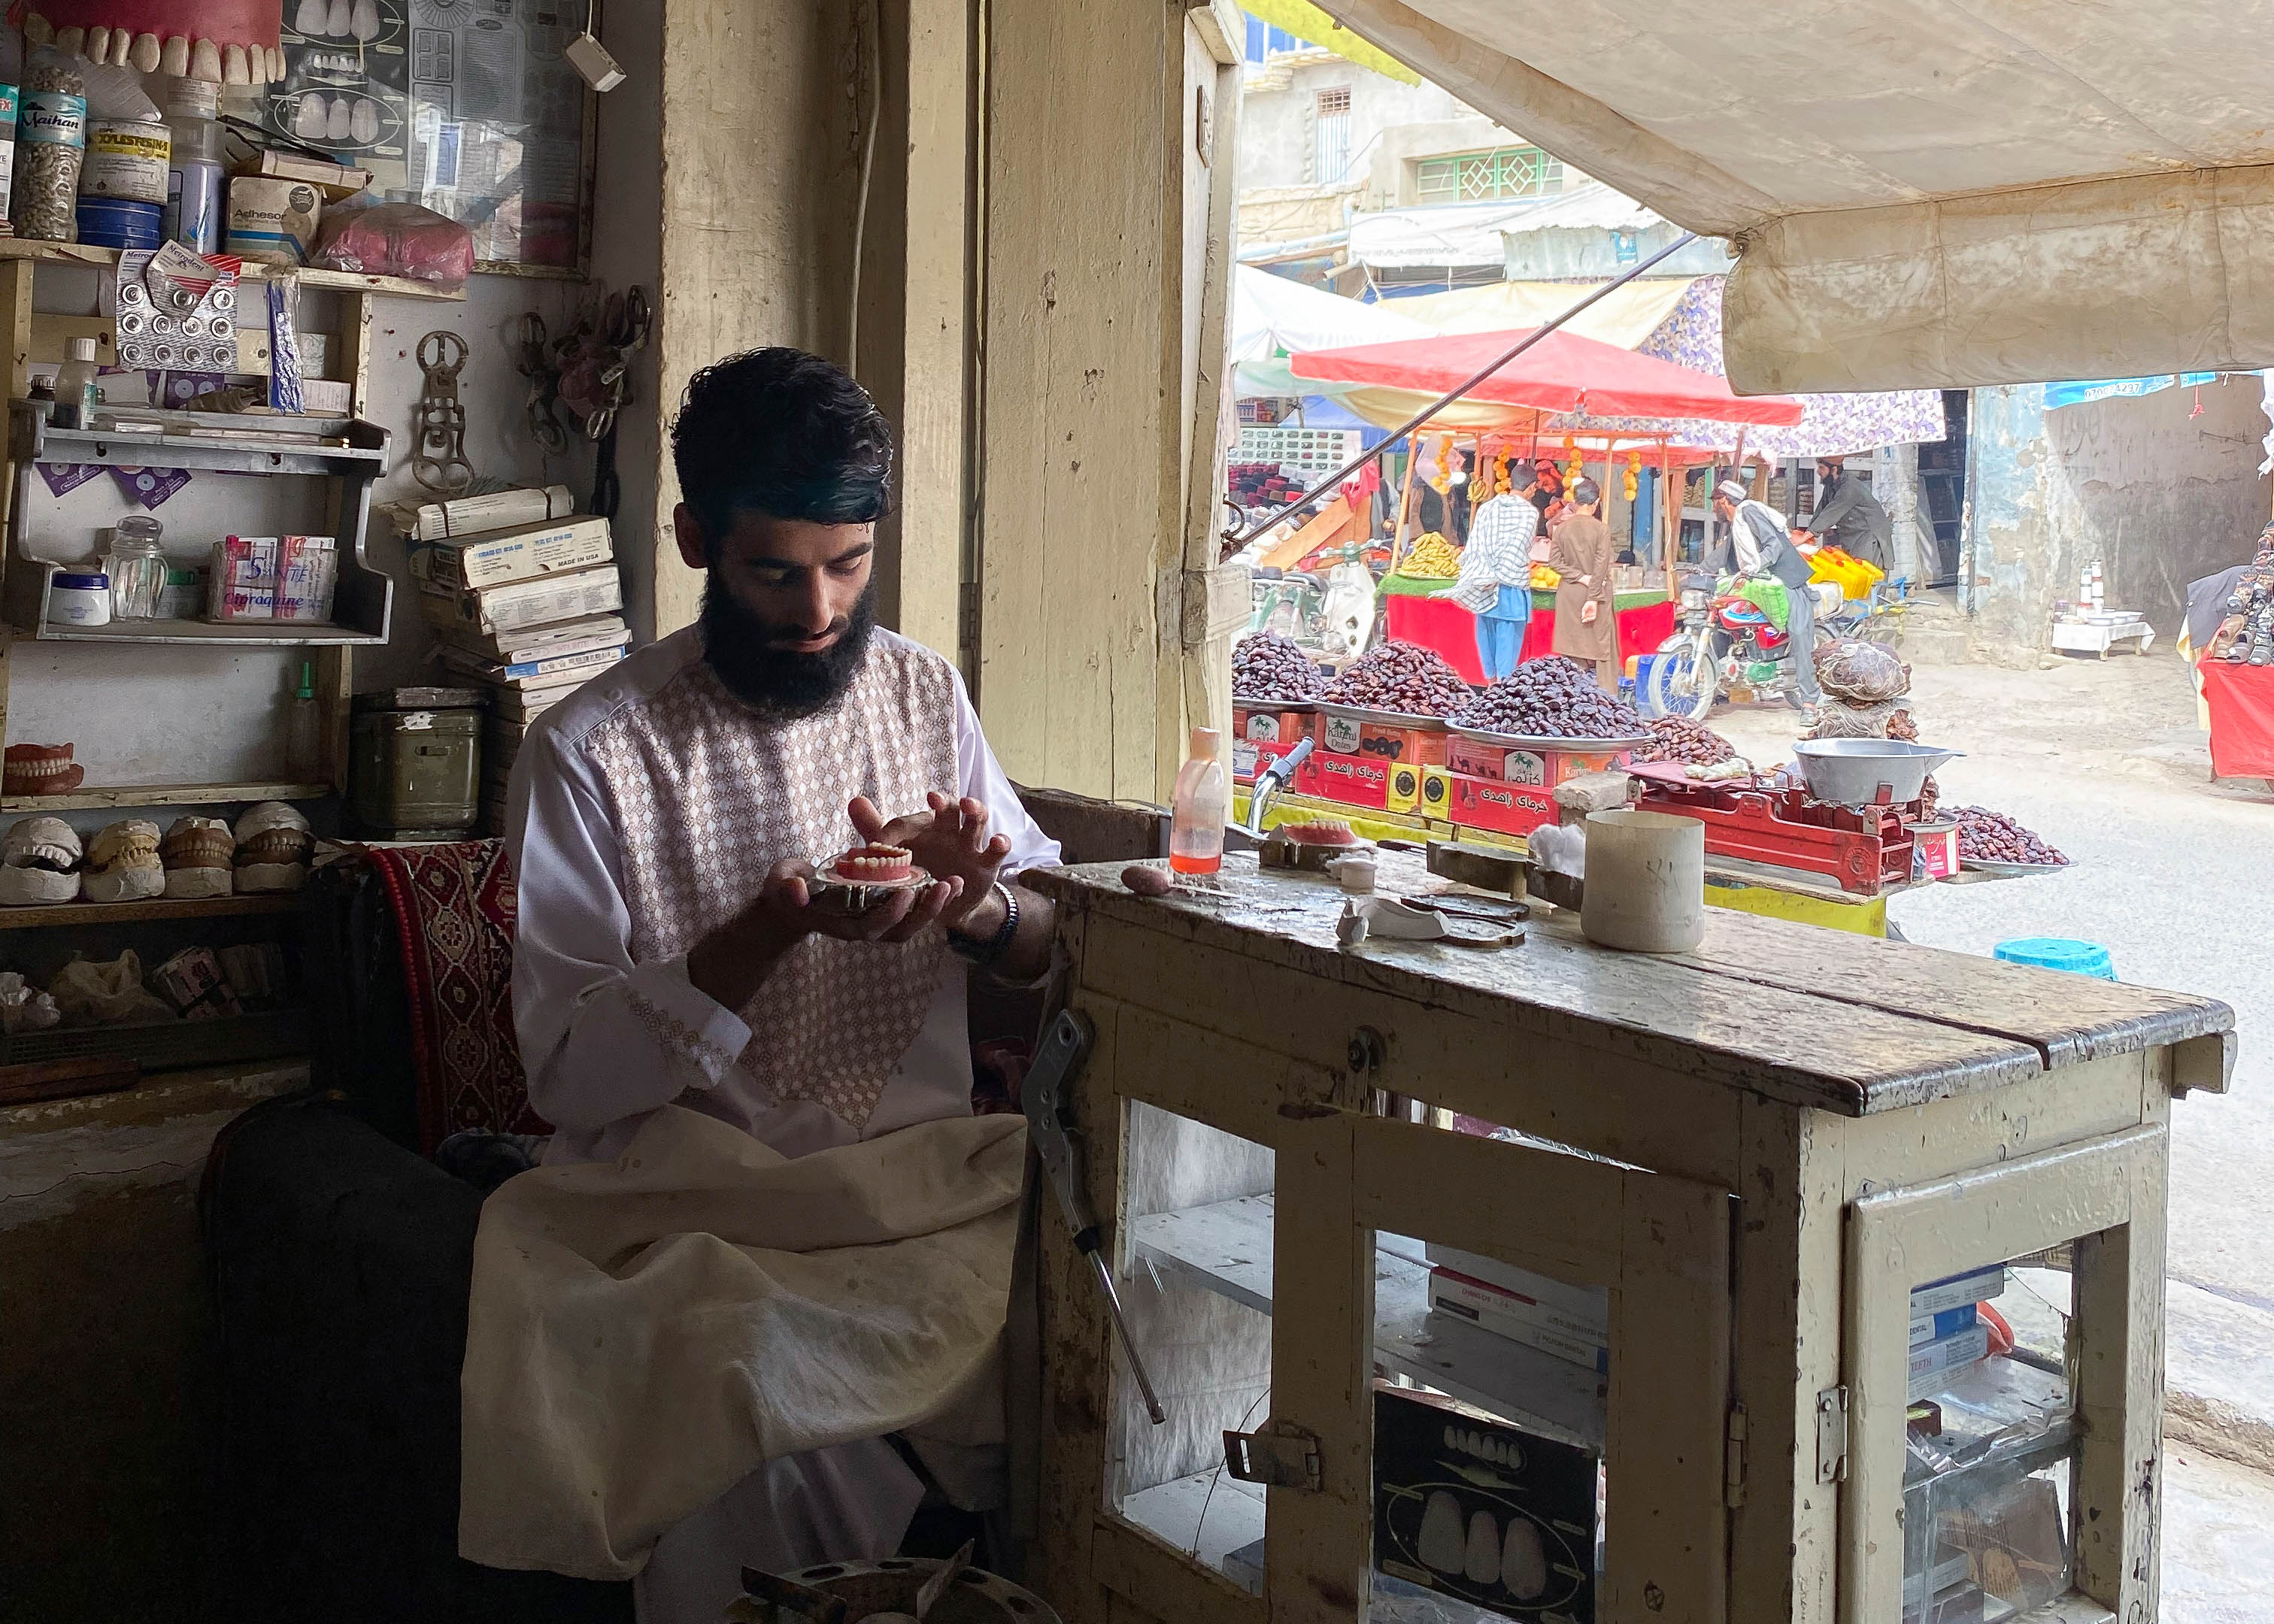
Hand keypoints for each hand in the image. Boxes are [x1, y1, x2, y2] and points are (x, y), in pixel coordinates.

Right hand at [753, 858, 960, 944]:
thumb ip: (787, 886)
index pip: (872, 926)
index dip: (890, 913)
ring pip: (913, 924)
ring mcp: (877, 923)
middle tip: (945, 887)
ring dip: (936, 908)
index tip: (906, 892)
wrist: (792, 901)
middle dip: (925, 912)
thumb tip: (795, 890)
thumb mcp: (781, 883)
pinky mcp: (885, 912)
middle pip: (901, 930)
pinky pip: (914, 913)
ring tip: (956, 885)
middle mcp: (864, 929)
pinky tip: (951, 883)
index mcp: (842, 924)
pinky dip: (933, 901)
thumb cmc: (786, 888)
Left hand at [849, 793, 1010, 929]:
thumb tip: (854, 802)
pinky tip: (996, 841)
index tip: (877, 845)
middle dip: (944, 801)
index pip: (909, 822)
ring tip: (968, 806)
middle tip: (933, 798)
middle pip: (950, 808)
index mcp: (924, 828)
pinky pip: (997, 850)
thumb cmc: (920, 872)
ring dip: (975, 810)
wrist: (945, 904)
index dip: (893, 832)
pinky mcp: (986, 864)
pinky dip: (1000, 843)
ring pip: (977, 820)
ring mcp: (970, 845)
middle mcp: (948, 831)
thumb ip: (877, 832)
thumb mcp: (896, 857)